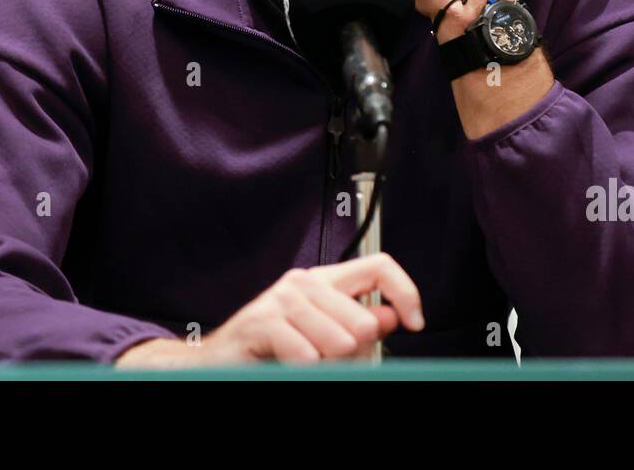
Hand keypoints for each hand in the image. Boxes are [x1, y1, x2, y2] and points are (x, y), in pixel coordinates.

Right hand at [114, 252, 424, 367]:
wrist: (219, 362)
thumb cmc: (272, 351)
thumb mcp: (326, 338)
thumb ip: (358, 325)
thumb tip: (388, 316)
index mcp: (325, 281)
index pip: (380, 266)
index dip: (405, 292)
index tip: (414, 321)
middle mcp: (303, 282)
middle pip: (361, 317)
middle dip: (356, 352)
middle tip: (332, 360)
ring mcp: (280, 299)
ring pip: (337, 340)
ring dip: (328, 362)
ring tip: (307, 361)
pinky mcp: (261, 321)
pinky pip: (305, 354)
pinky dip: (304, 366)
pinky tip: (291, 363)